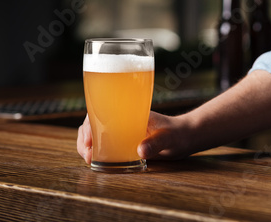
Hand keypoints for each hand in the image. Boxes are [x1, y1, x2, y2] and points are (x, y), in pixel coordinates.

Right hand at [76, 111, 191, 163]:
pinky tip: (94, 160)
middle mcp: (122, 119)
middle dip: (85, 137)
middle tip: (88, 155)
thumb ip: (156, 143)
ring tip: (89, 159)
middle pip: (94, 122)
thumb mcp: (169, 138)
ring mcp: (121, 131)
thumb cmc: (178, 133)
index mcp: (129, 111)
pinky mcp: (123, 142)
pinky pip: (104, 144)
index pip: (102, 110)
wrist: (185, 138)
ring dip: (87, 145)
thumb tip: (140, 151)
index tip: (90, 140)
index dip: (90, 123)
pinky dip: (95, 151)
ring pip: (96, 133)